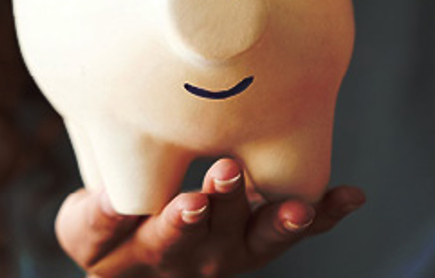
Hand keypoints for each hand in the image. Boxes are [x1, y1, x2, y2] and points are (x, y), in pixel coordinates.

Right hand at [55, 158, 364, 276]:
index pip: (166, 239)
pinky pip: (296, 230)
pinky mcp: (261, 238)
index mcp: (153, 251)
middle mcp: (200, 259)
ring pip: (260, 239)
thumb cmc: (103, 234)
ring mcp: (235, 252)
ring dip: (280, 220)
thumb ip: (95, 217)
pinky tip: (351, 196)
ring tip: (299, 205)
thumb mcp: (84, 230)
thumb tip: (111, 197)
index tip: (190, 203)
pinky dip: (325, 215)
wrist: (133, 263)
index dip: (179, 223)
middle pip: (216, 237)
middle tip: (229, 172)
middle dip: (227, 204)